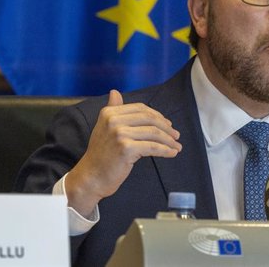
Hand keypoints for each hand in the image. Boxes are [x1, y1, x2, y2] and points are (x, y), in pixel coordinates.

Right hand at [64, 90, 181, 215]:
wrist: (91, 176)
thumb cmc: (101, 154)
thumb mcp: (104, 127)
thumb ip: (112, 109)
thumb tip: (115, 91)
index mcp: (109, 113)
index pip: (141, 109)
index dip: (157, 115)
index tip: (167, 124)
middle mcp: (113, 120)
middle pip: (149, 119)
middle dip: (166, 127)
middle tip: (176, 136)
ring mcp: (120, 134)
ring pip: (153, 133)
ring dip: (169, 140)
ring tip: (176, 146)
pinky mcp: (126, 149)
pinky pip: (153, 147)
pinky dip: (165, 150)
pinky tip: (172, 153)